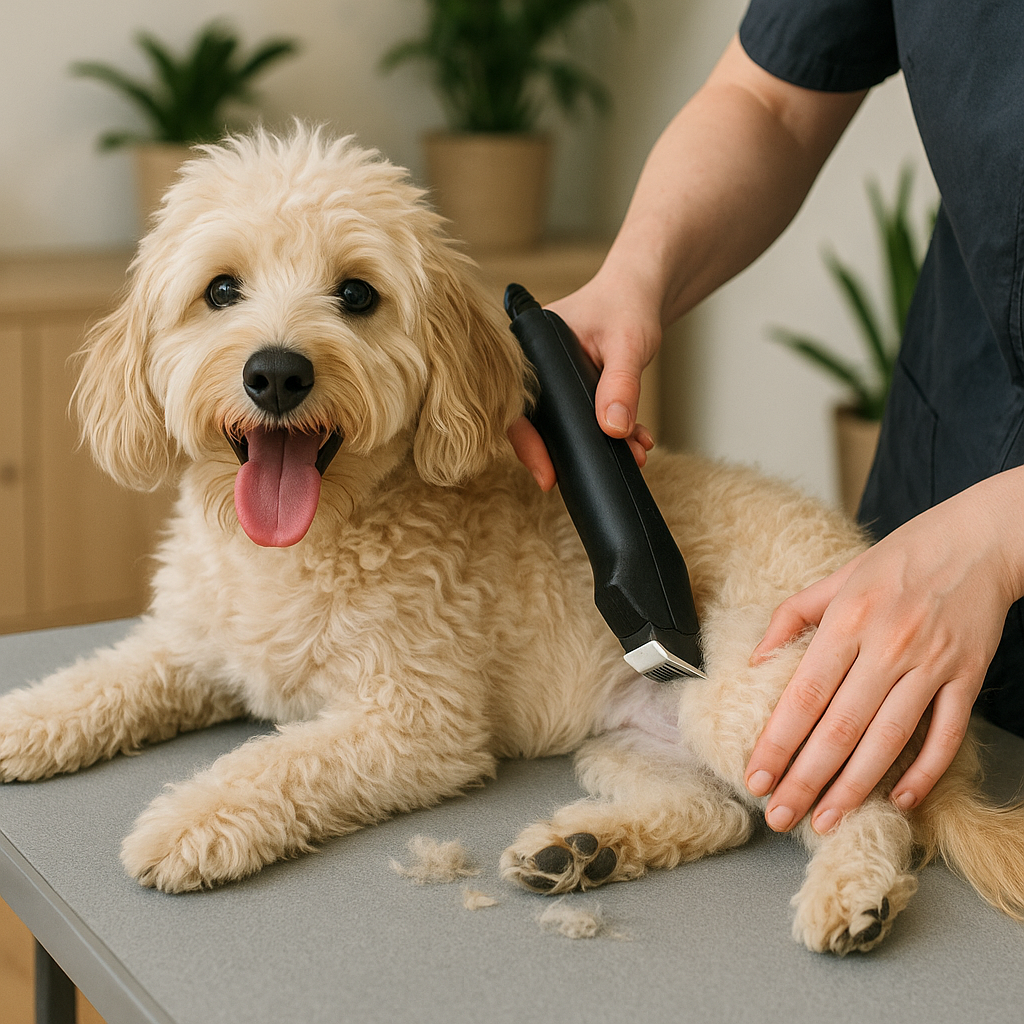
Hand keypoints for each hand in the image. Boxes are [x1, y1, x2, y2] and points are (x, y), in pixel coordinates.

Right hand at [508, 272, 659, 488]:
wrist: (643, 291)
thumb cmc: (627, 303)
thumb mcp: (626, 343)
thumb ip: (621, 384)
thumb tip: (614, 429)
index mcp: (529, 348)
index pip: (518, 404)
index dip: (528, 443)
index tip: (547, 475)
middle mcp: (536, 368)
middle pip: (537, 423)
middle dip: (567, 453)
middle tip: (591, 476)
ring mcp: (556, 382)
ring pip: (566, 427)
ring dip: (598, 446)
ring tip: (633, 455)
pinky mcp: (577, 392)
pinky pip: (586, 421)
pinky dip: (611, 436)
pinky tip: (637, 443)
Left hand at [744, 472, 1023, 833]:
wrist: (980, 540)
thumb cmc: (901, 558)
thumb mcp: (837, 576)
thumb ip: (793, 617)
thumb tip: (756, 660)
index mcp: (848, 619)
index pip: (804, 694)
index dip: (778, 741)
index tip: (756, 776)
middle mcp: (887, 645)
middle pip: (840, 727)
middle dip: (805, 779)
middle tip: (779, 815)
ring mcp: (931, 665)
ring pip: (887, 739)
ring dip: (853, 787)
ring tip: (824, 820)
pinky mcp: (967, 678)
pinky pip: (945, 735)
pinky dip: (923, 771)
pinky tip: (898, 799)